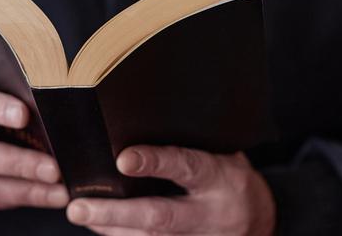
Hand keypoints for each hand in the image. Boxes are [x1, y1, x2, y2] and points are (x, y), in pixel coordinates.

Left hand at [67, 146, 275, 235]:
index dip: (155, 162)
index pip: (185, 166)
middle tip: (79, 206)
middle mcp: (207, 213)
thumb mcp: (224, 152)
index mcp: (219, 178)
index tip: (122, 159)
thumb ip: (191, 141)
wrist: (262, 221)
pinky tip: (97, 224)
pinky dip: (119, 235)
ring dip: (109, 227)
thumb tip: (146, 118)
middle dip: (116, 212)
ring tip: (79, 212)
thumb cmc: (232, 176)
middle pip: (159, 217)